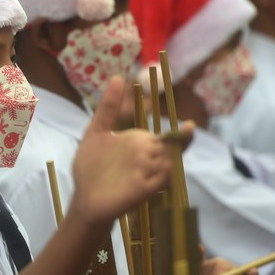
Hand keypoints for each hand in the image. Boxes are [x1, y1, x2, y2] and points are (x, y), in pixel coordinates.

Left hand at [72, 77, 174, 224]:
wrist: (83, 198)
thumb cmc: (91, 167)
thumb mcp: (96, 132)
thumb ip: (108, 108)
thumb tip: (117, 77)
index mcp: (142, 144)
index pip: (167, 136)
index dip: (181, 132)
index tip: (190, 125)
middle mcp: (149, 159)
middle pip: (171, 147)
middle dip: (178, 142)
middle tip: (183, 134)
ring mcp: (148, 175)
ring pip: (170, 162)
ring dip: (172, 156)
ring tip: (175, 151)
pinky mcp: (144, 190)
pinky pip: (163, 180)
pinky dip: (166, 174)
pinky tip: (166, 169)